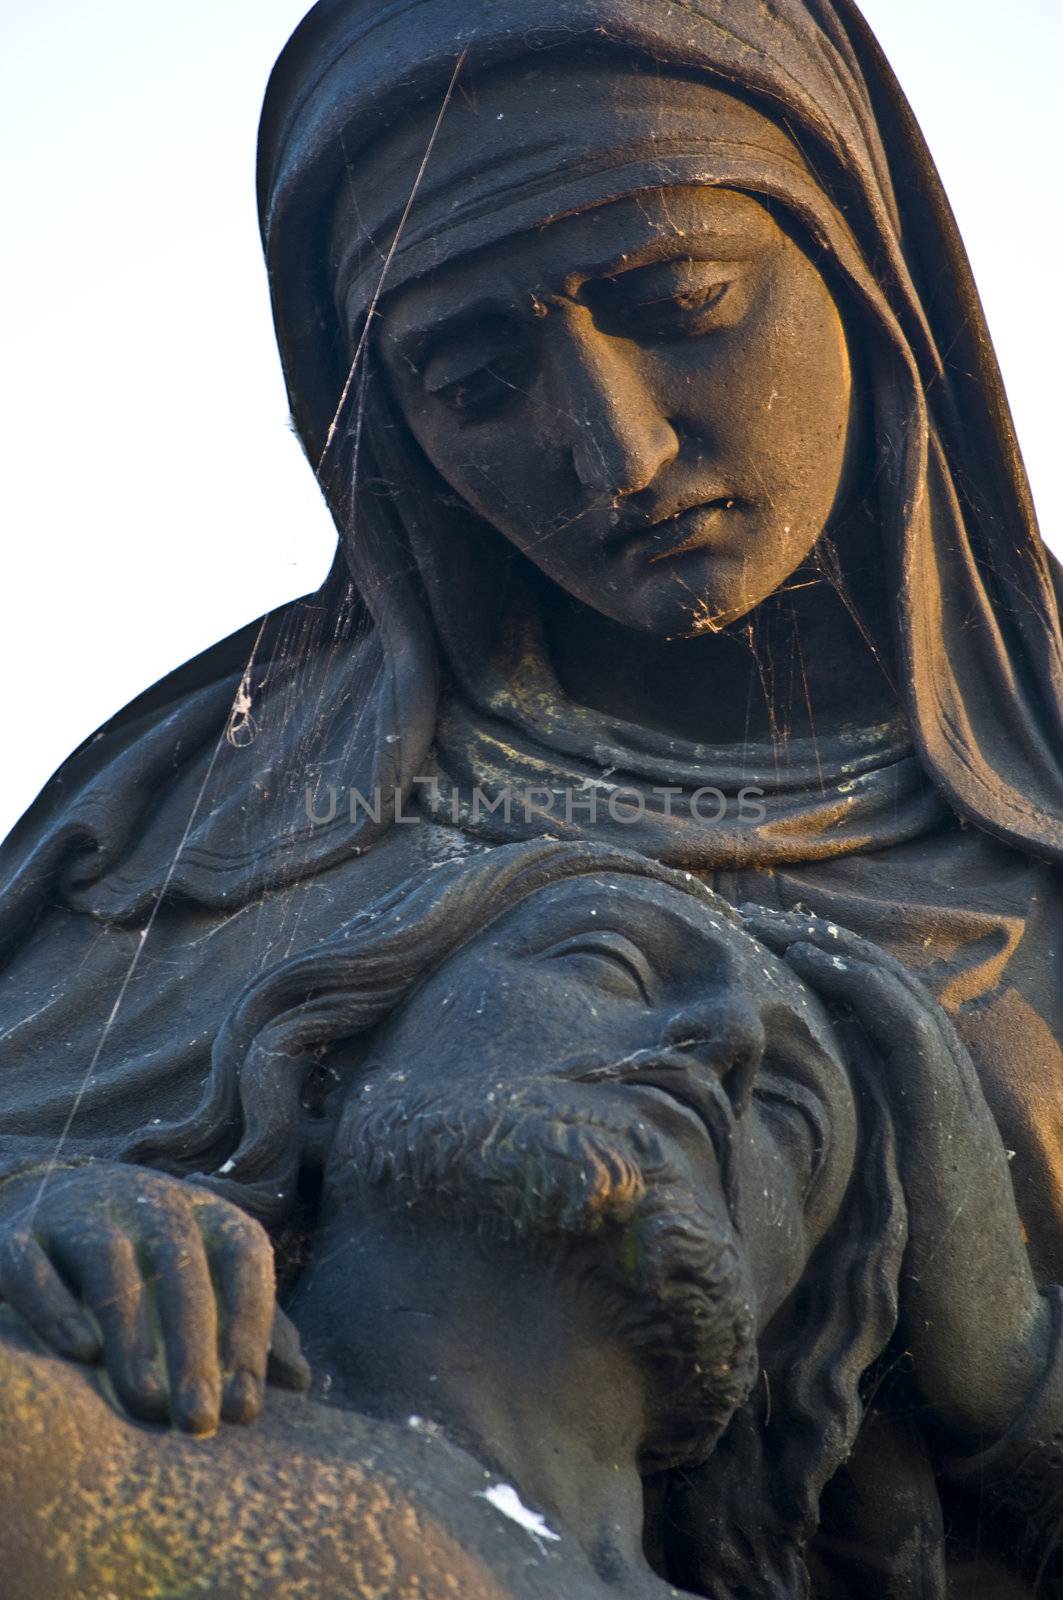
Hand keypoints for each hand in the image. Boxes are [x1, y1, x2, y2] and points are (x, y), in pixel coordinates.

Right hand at [0, 1162, 308, 1434]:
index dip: (251, 1330)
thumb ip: (249, 1324)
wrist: (46, 1201)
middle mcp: (148, 1201)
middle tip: (199, 1423)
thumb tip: (301, 1380)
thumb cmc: (147, 1259)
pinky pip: (34, 1264)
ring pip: (110, 1263)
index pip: (243, 1259)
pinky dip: (54, 1305)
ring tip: (146, 1403)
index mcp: (205, 1213)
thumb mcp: (206, 1276)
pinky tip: (79, 1354)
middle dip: (195, 1349)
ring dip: (131, 1335)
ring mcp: (81, 1212)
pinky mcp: (20, 1234)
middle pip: (180, 1267)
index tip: (247, 1407)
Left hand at [741, 905, 1051, 1439]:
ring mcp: (949, 1100)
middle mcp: (942, 1089)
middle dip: (817, 942)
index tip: (761, 943)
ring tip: (774, 918)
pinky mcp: (944, 1121)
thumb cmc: (922, 1288)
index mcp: (926, 1104)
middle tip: (753, 913)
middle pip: (879, 987)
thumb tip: (772, 1135)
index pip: (874, 1011)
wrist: (992, 1348)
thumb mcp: (877, 1204)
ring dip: (832, 947)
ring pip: (892, 993)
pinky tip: (819, 959)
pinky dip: (865, 987)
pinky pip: (907, 1033)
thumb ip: (843, 1156)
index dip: (822, 969)